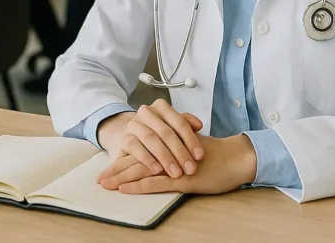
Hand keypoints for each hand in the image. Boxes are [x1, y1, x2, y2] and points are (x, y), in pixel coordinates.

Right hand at [97, 100, 204, 178]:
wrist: (130, 137)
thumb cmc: (158, 133)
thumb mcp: (173, 127)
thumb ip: (186, 124)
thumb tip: (199, 125)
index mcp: (161, 107)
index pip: (179, 122)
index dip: (191, 139)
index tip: (200, 156)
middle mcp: (146, 112)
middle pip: (166, 132)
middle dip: (180, 152)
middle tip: (190, 169)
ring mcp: (134, 125)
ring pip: (151, 139)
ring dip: (165, 157)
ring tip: (176, 173)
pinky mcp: (125, 139)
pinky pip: (135, 147)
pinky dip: (147, 159)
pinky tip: (157, 170)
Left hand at [98, 134, 256, 195]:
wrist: (235, 157)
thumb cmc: (215, 155)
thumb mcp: (190, 148)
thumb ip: (175, 149)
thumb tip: (161, 156)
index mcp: (168, 145)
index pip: (141, 151)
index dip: (123, 160)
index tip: (107, 168)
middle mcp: (168, 152)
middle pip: (136, 160)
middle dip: (116, 170)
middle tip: (99, 179)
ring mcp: (173, 165)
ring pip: (141, 170)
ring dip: (121, 178)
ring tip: (105, 184)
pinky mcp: (181, 178)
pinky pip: (155, 182)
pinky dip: (138, 186)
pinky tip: (125, 190)